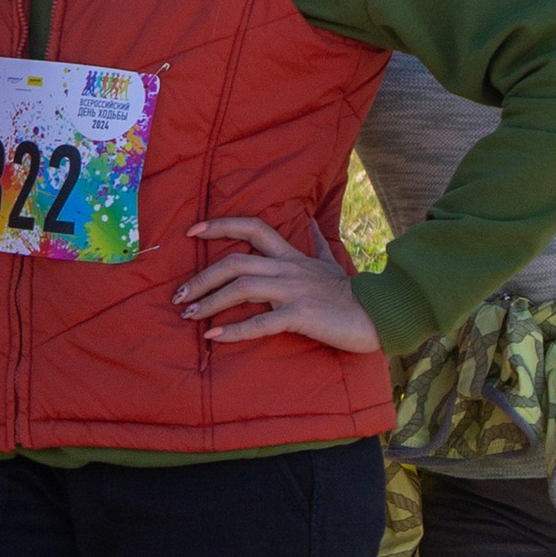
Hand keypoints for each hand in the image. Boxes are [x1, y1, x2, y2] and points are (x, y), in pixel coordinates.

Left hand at [173, 216, 383, 354]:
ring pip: (241, 289)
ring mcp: (293, 291)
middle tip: (178, 295)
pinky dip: (234, 330)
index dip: (220, 225)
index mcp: (290, 255)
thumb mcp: (330, 261)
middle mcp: (287, 268)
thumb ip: (316, 241)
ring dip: (209, 302)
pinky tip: (214, 336)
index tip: (191, 231)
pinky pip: (261, 322)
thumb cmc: (348, 292)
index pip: (252, 227)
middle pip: (235, 263)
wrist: (377, 313)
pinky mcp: (300, 315)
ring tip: (188, 316)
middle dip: (201, 278)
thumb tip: (311, 220)